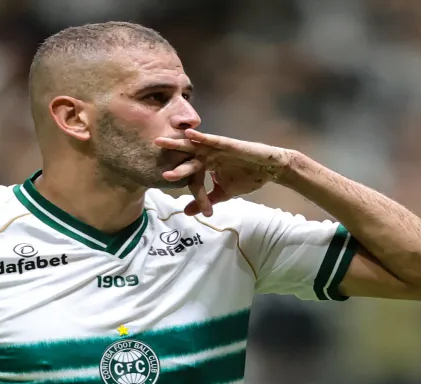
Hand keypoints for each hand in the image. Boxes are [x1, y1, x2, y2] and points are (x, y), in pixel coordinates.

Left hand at [154, 129, 292, 215]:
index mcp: (207, 164)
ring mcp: (218, 148)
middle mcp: (209, 154)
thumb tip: (187, 212)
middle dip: (169, 150)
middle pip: (185, 152)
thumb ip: (205, 200)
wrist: (270, 171)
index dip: (173, 169)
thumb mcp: (223, 194)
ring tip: (160, 141)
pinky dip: (201, 137)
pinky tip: (189, 134)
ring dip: (178, 143)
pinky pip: (212, 140)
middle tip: (150, 147)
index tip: (155, 173)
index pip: (186, 166)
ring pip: (194, 146)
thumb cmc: (248, 177)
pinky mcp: (228, 145)